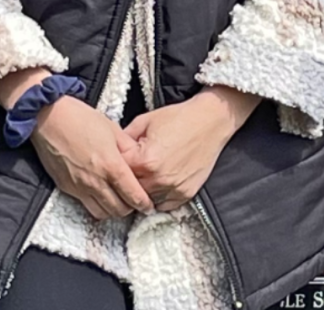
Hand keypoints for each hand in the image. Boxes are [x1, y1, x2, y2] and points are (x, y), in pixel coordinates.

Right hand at [29, 96, 154, 220]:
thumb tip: (139, 160)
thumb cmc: (80, 118)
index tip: (148, 205)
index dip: (144, 204)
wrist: (49, 117)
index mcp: (111, 165)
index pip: (133, 195)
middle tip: (133, 201)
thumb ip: (128, 148)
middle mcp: (96, 181)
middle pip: (119, 210)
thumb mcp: (112, 129)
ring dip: (113, 209)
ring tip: (117, 199)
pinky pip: (85, 205)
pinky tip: (100, 194)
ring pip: (102, 213)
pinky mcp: (67, 188)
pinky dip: (96, 205)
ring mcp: (79, 187)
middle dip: (130, 208)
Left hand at [120, 87, 259, 211]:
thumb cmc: (178, 118)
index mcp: (145, 161)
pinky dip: (158, 197)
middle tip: (130, 170)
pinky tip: (158, 183)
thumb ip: (125, 138)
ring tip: (144, 176)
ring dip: (143, 191)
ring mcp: (173, 189)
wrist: (210, 121)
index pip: (119, 173)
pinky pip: (164, 205)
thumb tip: (113, 149)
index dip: (116, 165)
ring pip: (146, 201)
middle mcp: (158, 179)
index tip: (118, 160)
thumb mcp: (144, 121)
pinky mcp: (186, 194)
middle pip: (131, 190)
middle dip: (128, 180)